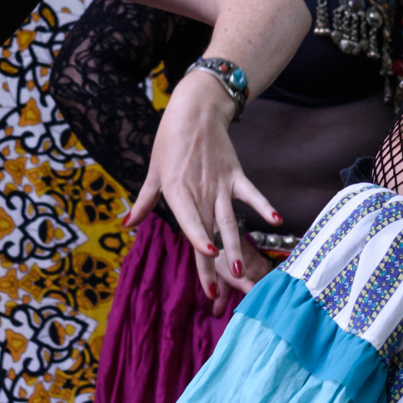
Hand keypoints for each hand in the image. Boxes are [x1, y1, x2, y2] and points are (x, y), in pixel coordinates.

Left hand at [129, 73, 280, 305]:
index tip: (207, 253)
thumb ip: (143, 202)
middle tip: (215, 292)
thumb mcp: (153, 172)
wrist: (196, 110)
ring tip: (239, 272)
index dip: (197, 236)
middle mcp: (200, 190)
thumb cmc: (170, 141)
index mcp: (176, 190)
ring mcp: (221, 184)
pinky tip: (276, 221)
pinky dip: (264, 206)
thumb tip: (127, 224)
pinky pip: (251, 195)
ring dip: (234, 247)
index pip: (189, 218)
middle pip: (207, 231)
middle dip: (210, 263)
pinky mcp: (236, 176)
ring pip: (229, 221)